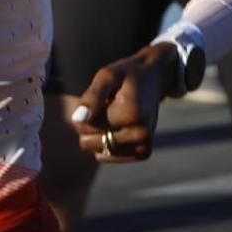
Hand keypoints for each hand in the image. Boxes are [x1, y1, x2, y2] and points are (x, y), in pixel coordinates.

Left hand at [70, 44, 171, 162]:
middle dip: (90, 126)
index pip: (85, 127)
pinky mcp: (143, 153)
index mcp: (131, 114)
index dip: (84, 113)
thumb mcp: (107, 76)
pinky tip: (116, 127)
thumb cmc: (126, 75)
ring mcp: (144, 146)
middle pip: (89, 142)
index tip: (98, 98)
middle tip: (105, 107)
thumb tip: (77, 119)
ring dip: (99, 134)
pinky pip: (108, 156)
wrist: (155, 78)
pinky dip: (106, 144)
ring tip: (113, 115)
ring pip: (98, 151)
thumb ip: (92, 97)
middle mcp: (141, 134)